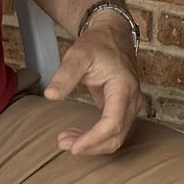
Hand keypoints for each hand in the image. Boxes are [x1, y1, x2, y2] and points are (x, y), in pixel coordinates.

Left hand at [44, 16, 141, 154]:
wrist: (112, 35)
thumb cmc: (97, 44)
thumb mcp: (78, 55)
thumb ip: (65, 75)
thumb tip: (51, 96)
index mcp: (124, 87)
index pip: (113, 123)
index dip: (94, 139)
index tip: (74, 147)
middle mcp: (132, 100)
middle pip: (116, 136)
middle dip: (90, 145)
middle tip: (63, 143)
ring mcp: (130, 106)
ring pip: (116, 137)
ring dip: (92, 145)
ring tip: (65, 140)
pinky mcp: (123, 109)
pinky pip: (112, 131)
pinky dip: (95, 138)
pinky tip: (76, 135)